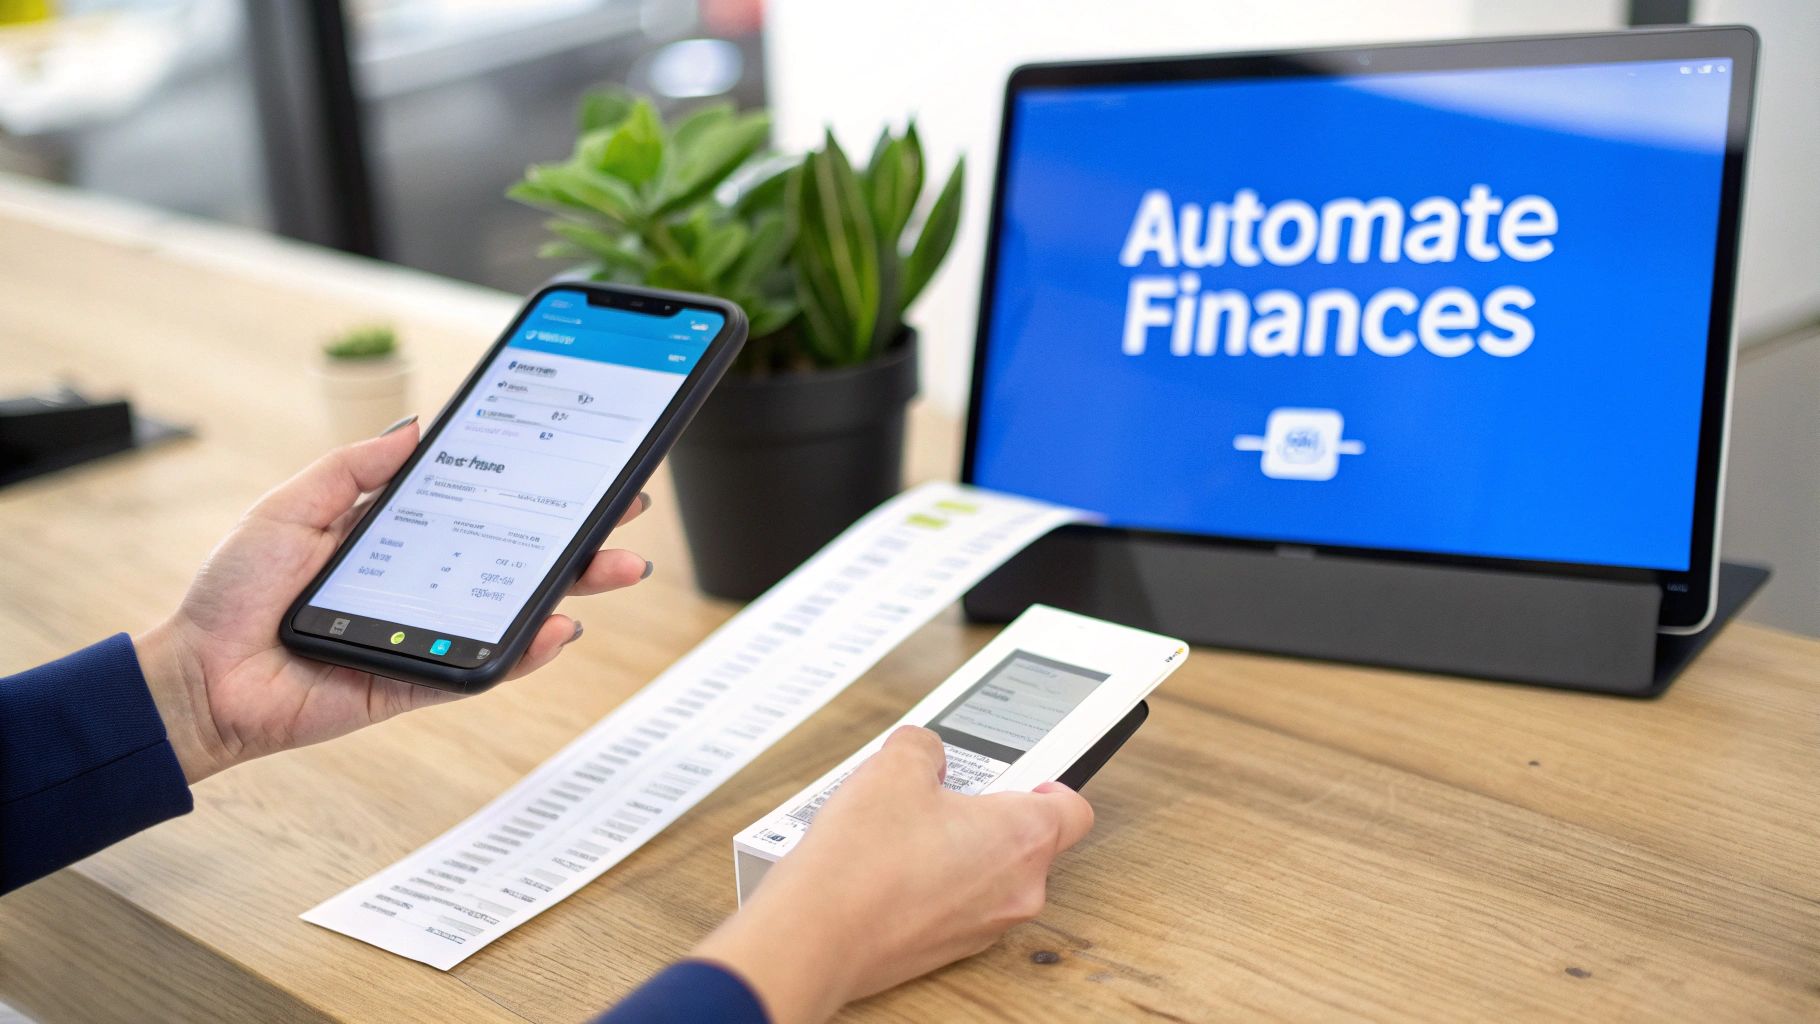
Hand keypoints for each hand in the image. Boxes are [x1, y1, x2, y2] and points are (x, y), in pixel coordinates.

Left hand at [133, 417, 653, 782]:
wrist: (199, 676)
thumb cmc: (233, 592)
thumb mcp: (292, 506)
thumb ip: (354, 468)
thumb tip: (417, 430)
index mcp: (399, 536)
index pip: (483, 505)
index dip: (534, 486)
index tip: (579, 463)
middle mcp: (426, 582)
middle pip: (519, 554)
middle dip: (580, 533)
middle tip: (626, 508)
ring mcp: (431, 633)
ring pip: (517, 608)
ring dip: (574, 588)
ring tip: (619, 567)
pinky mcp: (423, 681)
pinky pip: (486, 666)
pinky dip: (527, 650)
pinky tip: (561, 626)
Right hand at [694, 726, 1095, 1023]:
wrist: (816, 936)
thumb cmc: (863, 860)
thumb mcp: (894, 766)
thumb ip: (925, 746)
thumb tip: (926, 753)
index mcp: (1023, 837)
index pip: (1074, 809)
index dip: (1052, 783)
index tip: (1026, 774)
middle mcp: (1017, 890)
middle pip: (1028, 841)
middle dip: (988, 812)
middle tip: (943, 791)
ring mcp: (983, 927)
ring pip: (989, 874)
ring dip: (958, 847)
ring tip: (903, 824)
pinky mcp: (947, 949)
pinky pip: (956, 903)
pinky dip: (934, 882)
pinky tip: (888, 862)